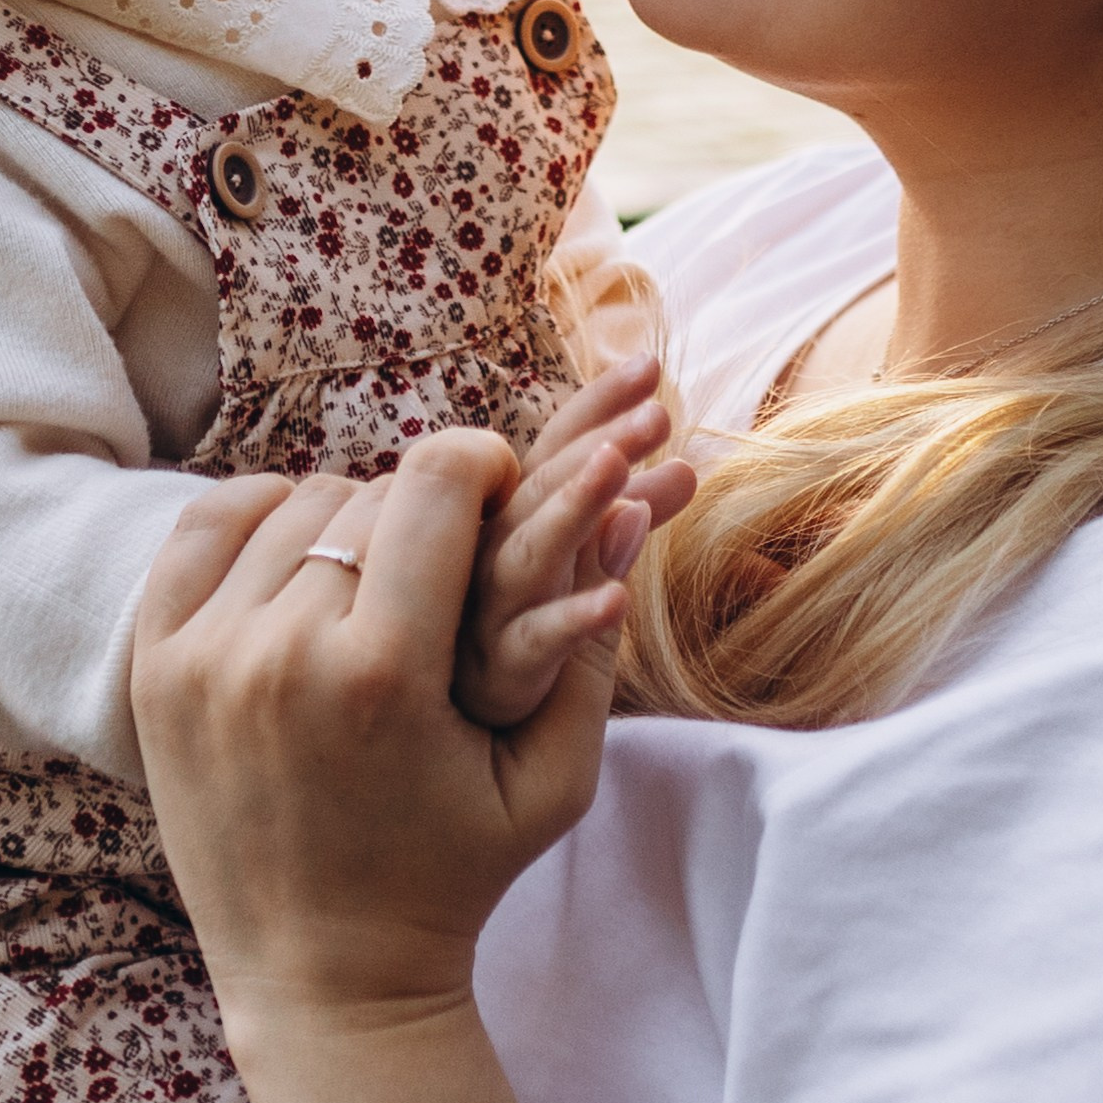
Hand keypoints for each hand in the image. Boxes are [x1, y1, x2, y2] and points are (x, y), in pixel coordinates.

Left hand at [132, 432, 637, 1051]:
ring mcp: (204, 658)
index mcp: (384, 673)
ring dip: (350, 521)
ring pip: (294, 503)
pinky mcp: (155, 668)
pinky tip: (301, 557)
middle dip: (426, 511)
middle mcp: (280, 651)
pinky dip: (259, 518)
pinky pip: (204, 527)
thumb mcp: (553, 781)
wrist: (323, 978)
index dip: (486, 464)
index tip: (505, 494)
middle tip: (452, 562)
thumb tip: (623, 511)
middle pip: (370, 491)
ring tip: (382, 579)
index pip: (436, 480)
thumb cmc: (453, 879)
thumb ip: (588, 646)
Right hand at [454, 351, 695, 729]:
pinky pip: (534, 646)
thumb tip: (690, 466)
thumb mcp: (571, 566)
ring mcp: (483, 614)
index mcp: (501, 521)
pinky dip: (572, 620)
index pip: (549, 450)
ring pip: (528, 555)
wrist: (412, 739)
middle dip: (597, 445)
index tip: (649, 363)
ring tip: (623, 468)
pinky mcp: (491, 679)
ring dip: (575, 510)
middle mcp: (484, 556)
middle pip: (538, 489)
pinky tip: (617, 599)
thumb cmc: (497, 639)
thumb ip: (626, 518)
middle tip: (659, 410)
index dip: (594, 406)